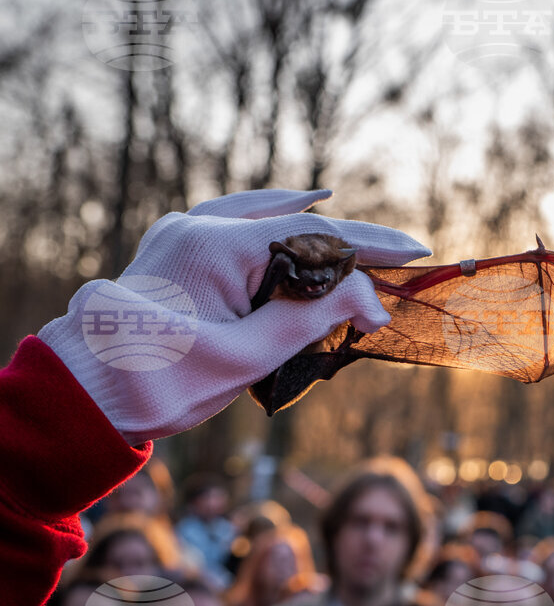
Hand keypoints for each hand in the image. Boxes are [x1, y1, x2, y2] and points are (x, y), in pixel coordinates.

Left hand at [38, 189, 430, 444]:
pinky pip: (238, 220)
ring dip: (317, 229)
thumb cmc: (159, 384)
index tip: (417, 253)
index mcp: (217, 247)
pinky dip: (275, 220)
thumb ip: (313, 321)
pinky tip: (297, 210)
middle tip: (399, 258)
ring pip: (267, 214)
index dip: (371, 248)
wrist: (84, 396)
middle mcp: (200, 227)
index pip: (315, 238)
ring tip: (361, 240)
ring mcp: (185, 233)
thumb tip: (372, 303)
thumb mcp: (247, 357)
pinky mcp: (177, 247)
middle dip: (351, 243)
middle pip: (297, 223)